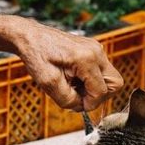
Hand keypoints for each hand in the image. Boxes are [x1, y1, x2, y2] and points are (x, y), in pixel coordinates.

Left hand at [0, 11, 123, 110]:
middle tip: (79, 96)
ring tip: (74, 86)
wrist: (30, 37)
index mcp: (86, 59)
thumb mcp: (48, 84)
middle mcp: (96, 51)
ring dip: (94, 88)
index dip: (90, 103)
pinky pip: (101, 71)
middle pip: (115, 84)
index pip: (101, 91)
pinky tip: (74, 78)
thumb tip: (81, 106)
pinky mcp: (93, 49)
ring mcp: (96, 48)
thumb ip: (68, 100)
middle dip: (98, 96)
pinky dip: (90, 80)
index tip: (76, 104)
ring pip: (109, 78)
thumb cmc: (36, 55)